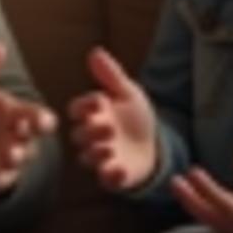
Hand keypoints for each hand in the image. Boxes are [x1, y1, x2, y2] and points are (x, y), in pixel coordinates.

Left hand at [0, 40, 57, 195]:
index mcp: (19, 115)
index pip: (39, 118)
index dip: (41, 121)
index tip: (38, 121)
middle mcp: (17, 141)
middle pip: (27, 146)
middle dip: (22, 147)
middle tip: (15, 147)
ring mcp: (3, 164)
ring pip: (11, 167)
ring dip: (7, 165)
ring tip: (1, 160)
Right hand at [67, 47, 157, 190]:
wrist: (154, 145)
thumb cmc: (135, 116)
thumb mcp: (128, 93)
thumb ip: (111, 75)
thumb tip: (95, 51)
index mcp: (92, 114)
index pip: (77, 110)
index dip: (85, 106)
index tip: (99, 101)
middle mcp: (91, 136)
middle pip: (79, 136)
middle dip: (91, 132)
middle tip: (108, 128)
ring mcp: (100, 157)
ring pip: (88, 158)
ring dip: (96, 154)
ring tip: (110, 149)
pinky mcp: (112, 176)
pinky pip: (106, 180)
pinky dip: (112, 176)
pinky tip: (121, 170)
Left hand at [170, 149, 232, 232]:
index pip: (230, 208)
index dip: (208, 191)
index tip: (193, 172)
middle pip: (220, 223)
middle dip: (194, 202)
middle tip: (174, 181)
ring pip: (223, 231)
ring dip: (200, 211)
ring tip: (181, 189)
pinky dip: (214, 219)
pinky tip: (200, 203)